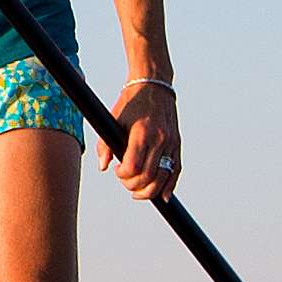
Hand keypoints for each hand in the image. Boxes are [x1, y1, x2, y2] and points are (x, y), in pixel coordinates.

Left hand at [102, 83, 180, 199]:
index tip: (117, 171)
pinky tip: (162, 196)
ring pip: (164, 177)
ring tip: (138, 192)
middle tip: (125, 181)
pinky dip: (169, 185)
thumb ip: (105, 145)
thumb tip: (103, 167)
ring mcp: (171, 142)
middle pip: (148, 176)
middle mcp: (159, 139)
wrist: (154, 85)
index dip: (123, 176)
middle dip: (134, 185)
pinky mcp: (177, 143)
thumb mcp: (113, 120)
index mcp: (142, 133)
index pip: (133, 167)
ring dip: (150, 191)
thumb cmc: (130, 103)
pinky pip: (176, 170)